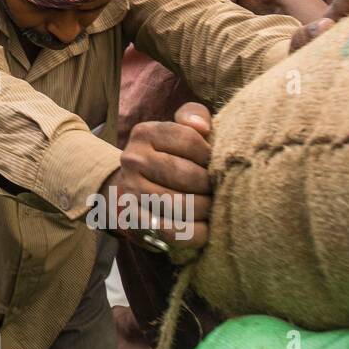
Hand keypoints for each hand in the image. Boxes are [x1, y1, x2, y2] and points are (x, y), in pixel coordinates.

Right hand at [104, 103, 212, 248]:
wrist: (132, 190)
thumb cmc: (169, 157)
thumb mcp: (179, 130)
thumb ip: (193, 115)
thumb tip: (203, 127)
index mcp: (144, 133)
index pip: (190, 139)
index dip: (211, 154)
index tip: (214, 163)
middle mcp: (132, 159)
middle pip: (188, 174)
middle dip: (211, 185)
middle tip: (218, 190)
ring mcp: (130, 191)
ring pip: (182, 205)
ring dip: (206, 209)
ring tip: (212, 207)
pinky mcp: (134, 221)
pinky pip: (174, 231)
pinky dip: (196, 232)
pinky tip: (203, 226)